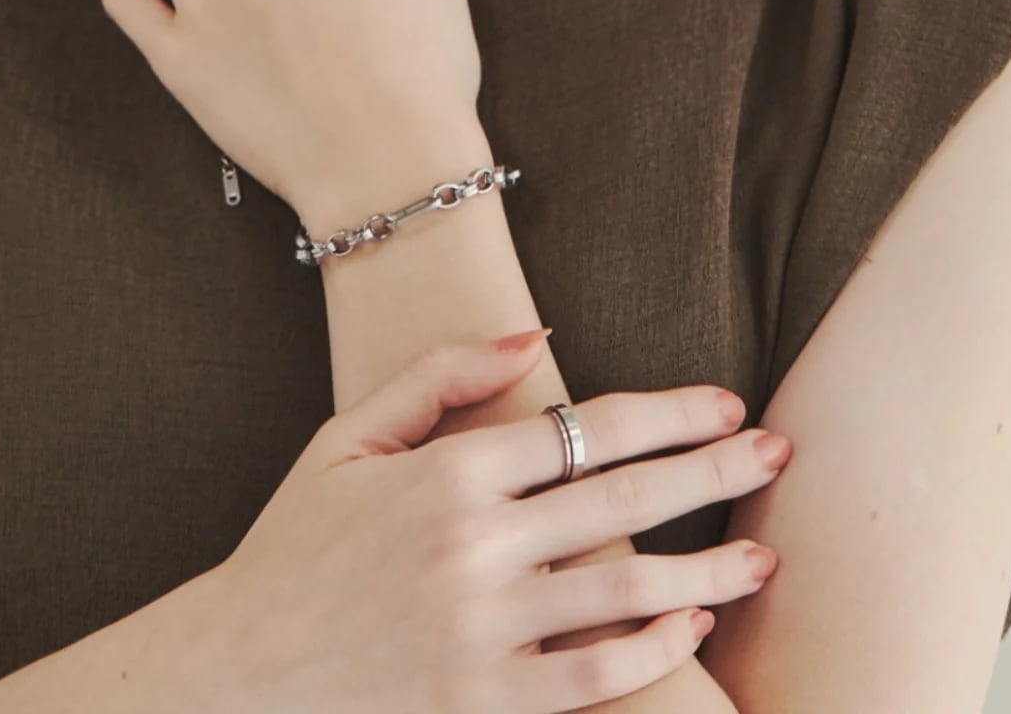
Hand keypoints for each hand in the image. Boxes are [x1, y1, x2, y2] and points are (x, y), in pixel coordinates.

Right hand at [196, 331, 785, 713]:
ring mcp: (483, 634)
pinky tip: (691, 626)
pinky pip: (595, 677)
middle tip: (776, 450)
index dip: (666, 411)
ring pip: (627, 592)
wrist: (233, 676)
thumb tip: (535, 334)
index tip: (724, 401)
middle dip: (714, 470)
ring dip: (708, 569)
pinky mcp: (484, 706)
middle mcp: (472, 548)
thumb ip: (438, 379)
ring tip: (762, 555)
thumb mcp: (345, 440)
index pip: (585, 428)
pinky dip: (653, 650)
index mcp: (444, 474)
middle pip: (625, 498)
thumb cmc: (293, 550)